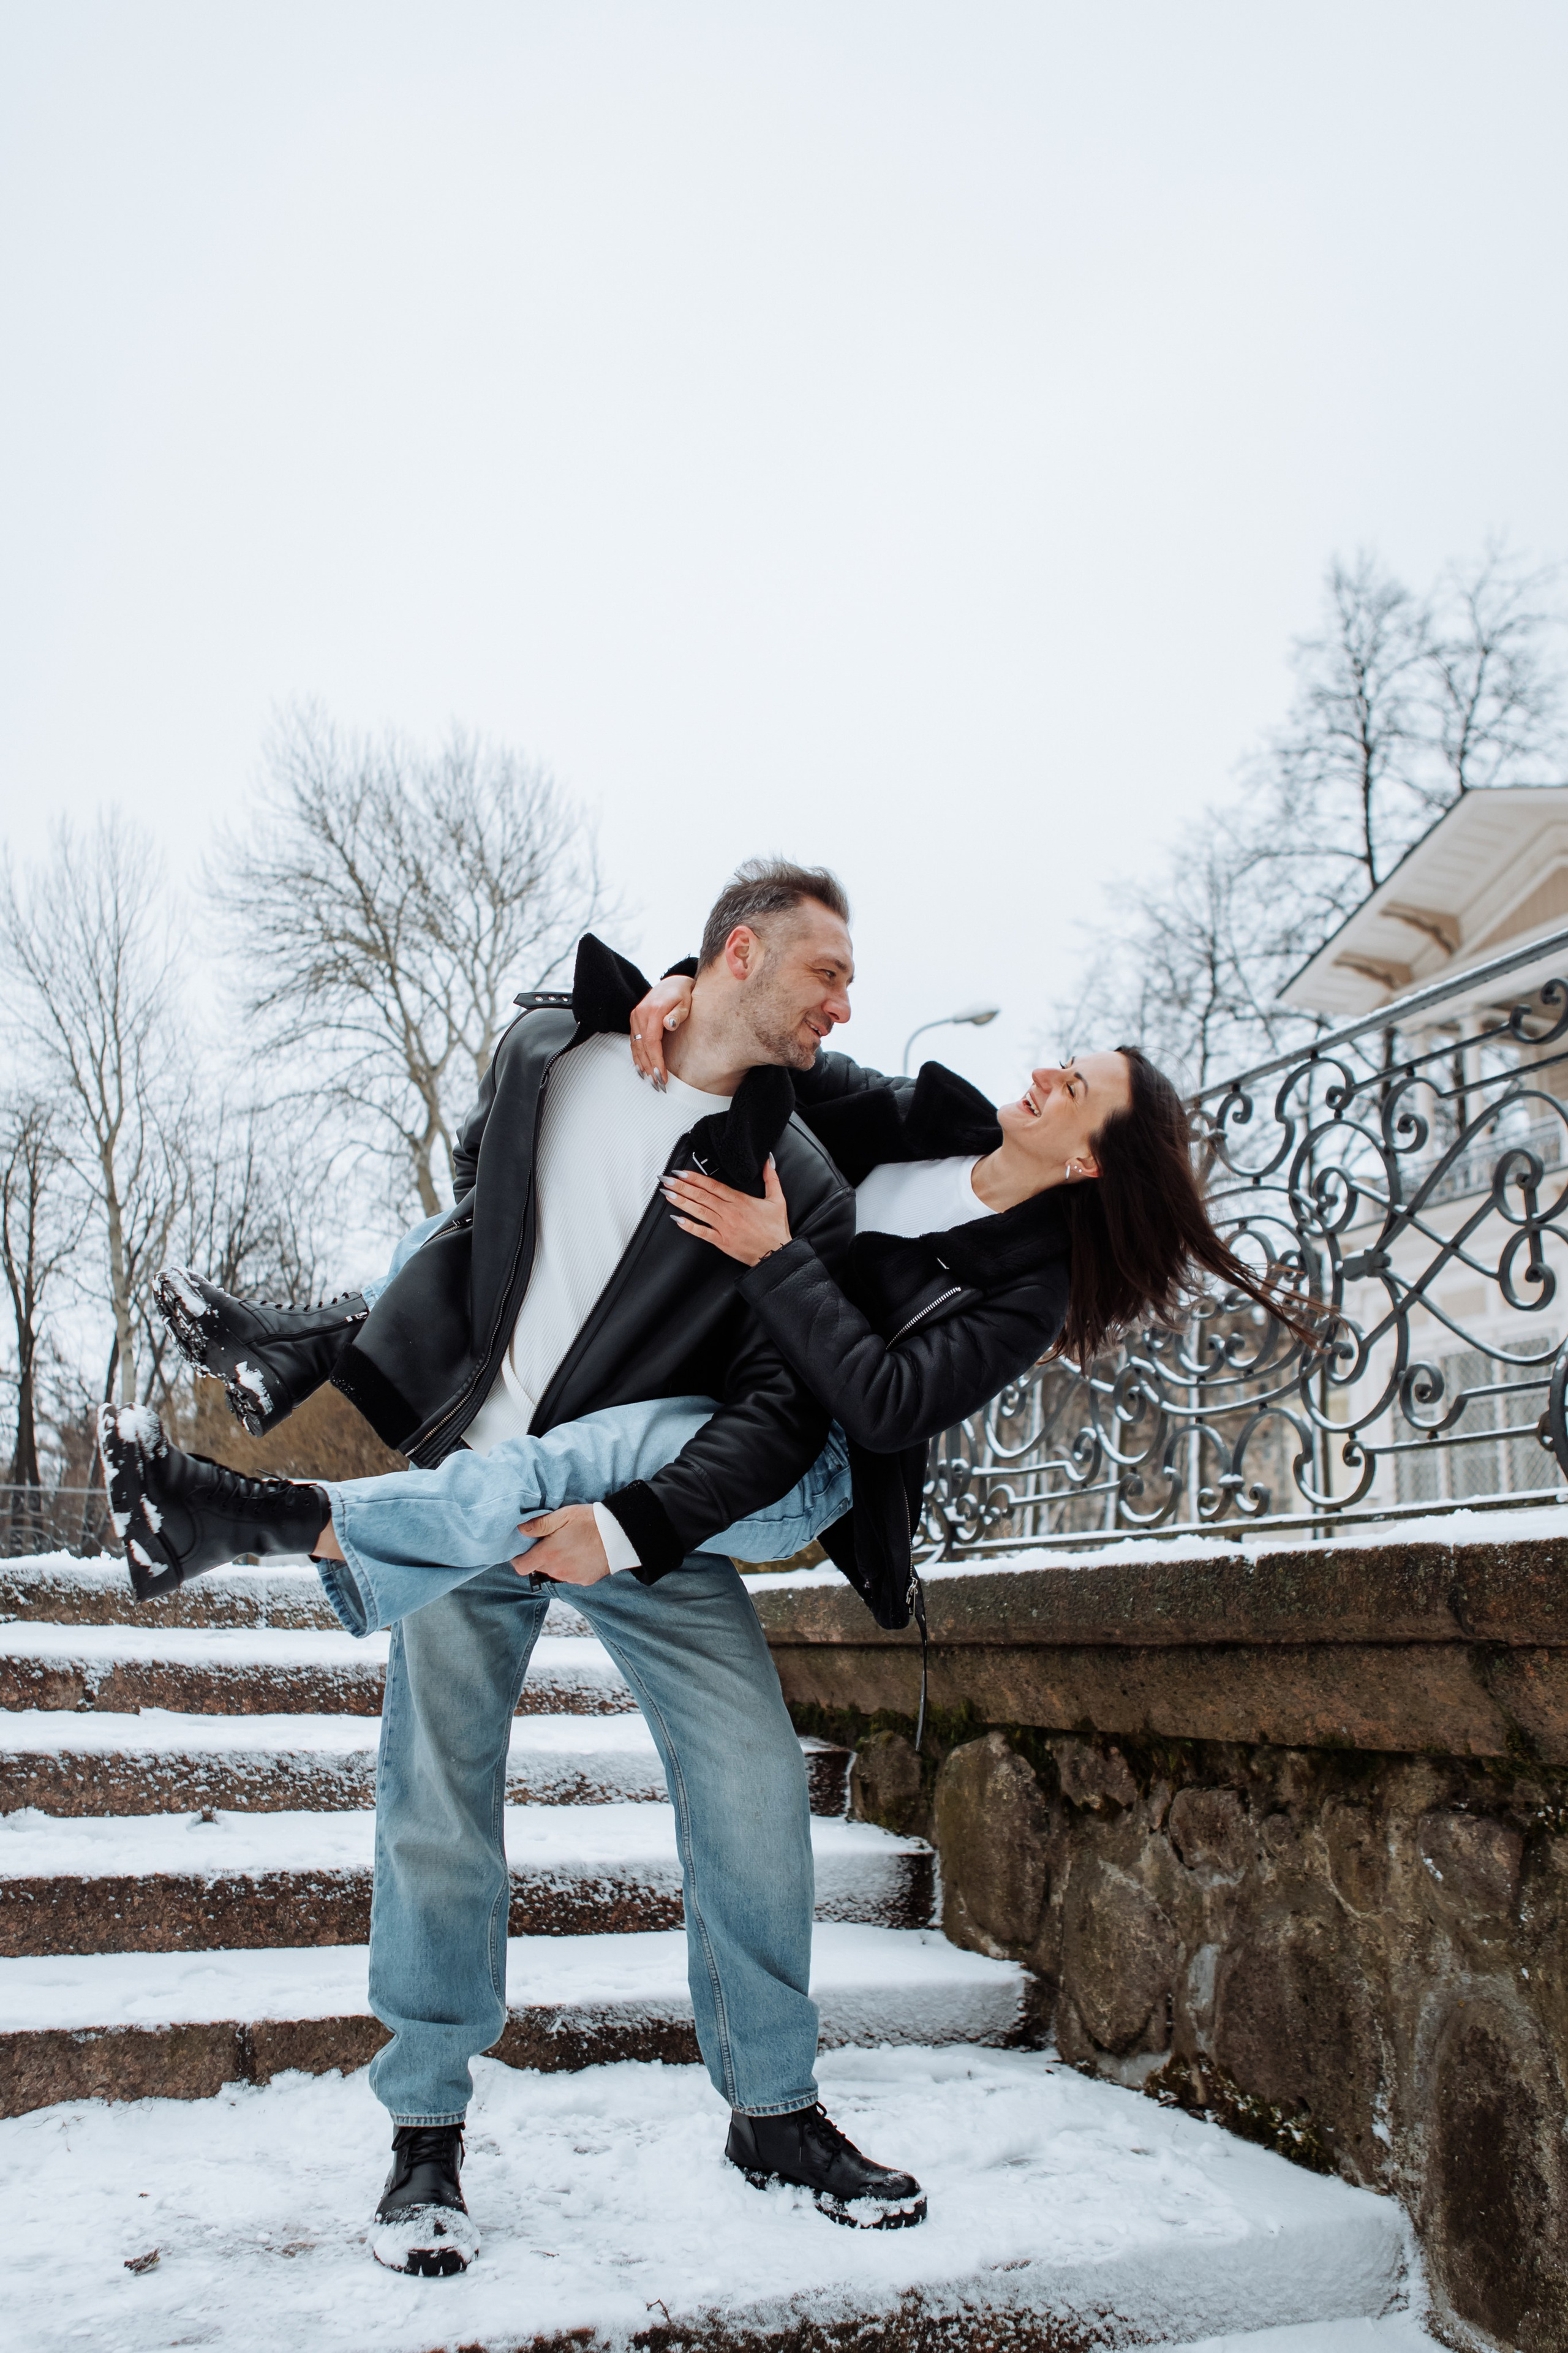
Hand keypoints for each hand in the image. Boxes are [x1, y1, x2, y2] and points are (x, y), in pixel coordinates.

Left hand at [512, 1503, 612, 1584]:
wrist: (621, 1535)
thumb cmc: (591, 1521)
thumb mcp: (563, 1516)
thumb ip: (539, 1524)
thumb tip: (519, 1529)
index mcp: (548, 1554)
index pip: (521, 1567)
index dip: (518, 1559)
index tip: (523, 1550)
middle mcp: (557, 1570)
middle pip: (539, 1568)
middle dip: (542, 1556)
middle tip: (553, 1540)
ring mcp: (571, 1577)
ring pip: (555, 1572)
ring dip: (557, 1562)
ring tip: (571, 1545)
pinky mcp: (584, 1581)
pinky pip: (571, 1575)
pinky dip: (572, 1567)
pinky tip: (583, 1553)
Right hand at [629, 975, 694, 1087]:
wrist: (671, 982)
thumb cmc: (682, 993)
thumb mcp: (685, 1001)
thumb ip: (678, 1013)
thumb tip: (669, 1024)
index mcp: (653, 1010)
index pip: (652, 1041)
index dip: (656, 1061)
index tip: (662, 1076)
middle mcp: (640, 1014)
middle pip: (642, 1046)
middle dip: (650, 1067)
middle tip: (658, 1084)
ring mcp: (635, 1017)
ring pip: (635, 1046)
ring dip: (642, 1064)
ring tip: (650, 1080)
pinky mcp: (634, 1020)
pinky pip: (633, 1041)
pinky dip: (637, 1056)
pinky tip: (641, 1068)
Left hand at [662, 1156, 792, 1265]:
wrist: (776, 1254)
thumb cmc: (775, 1229)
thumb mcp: (778, 1199)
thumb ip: (771, 1179)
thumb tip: (768, 1161)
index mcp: (740, 1200)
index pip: (713, 1185)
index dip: (696, 1178)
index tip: (682, 1172)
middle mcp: (729, 1212)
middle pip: (701, 1196)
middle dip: (682, 1187)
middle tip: (666, 1180)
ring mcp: (724, 1227)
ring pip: (699, 1211)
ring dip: (681, 1202)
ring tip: (667, 1194)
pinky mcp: (722, 1241)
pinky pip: (702, 1232)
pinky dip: (689, 1226)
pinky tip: (677, 1220)